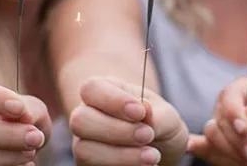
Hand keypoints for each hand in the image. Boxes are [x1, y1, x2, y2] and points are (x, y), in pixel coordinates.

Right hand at [0, 76, 50, 165]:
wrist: (17, 144)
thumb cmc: (22, 118)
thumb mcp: (31, 107)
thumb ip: (30, 109)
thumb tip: (26, 117)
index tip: (19, 108)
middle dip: (5, 135)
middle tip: (34, 137)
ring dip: (6, 157)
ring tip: (31, 151)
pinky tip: (27, 164)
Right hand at [70, 76, 187, 165]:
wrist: (162, 150)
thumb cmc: (160, 123)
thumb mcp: (166, 115)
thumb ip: (157, 114)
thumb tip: (145, 110)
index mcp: (103, 91)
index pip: (91, 89)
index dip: (113, 100)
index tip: (140, 112)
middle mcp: (86, 116)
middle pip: (80, 120)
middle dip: (116, 130)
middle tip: (147, 135)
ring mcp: (84, 143)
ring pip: (83, 150)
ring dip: (120, 155)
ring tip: (152, 156)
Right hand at [189, 77, 246, 165]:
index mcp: (243, 89)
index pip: (229, 98)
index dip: (234, 114)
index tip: (246, 130)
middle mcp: (227, 104)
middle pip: (219, 122)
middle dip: (238, 142)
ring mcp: (220, 125)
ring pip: (212, 138)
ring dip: (231, 152)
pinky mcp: (217, 145)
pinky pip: (204, 147)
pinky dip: (198, 148)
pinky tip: (191, 148)